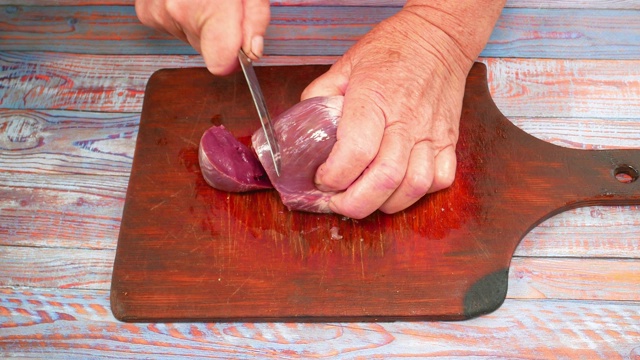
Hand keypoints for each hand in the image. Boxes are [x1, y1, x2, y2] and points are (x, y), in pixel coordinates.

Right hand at [135, 0, 269, 74]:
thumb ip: (255, 20)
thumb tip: (253, 51)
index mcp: (210, 10)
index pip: (219, 63)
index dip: (232, 58)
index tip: (239, 49)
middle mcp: (178, 12)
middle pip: (207, 50)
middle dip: (219, 33)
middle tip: (222, 5)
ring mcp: (158, 12)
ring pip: (189, 37)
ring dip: (199, 22)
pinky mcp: (146, 12)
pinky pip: (171, 28)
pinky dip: (180, 16)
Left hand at [302, 5, 497, 218]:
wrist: (438, 37)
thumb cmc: (391, 50)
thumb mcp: (345, 65)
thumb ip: (320, 97)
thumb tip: (303, 129)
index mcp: (374, 98)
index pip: (356, 151)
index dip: (334, 176)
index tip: (321, 179)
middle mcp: (406, 120)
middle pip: (385, 178)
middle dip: (355, 203)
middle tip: (337, 203)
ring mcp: (431, 133)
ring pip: (414, 186)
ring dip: (386, 203)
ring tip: (366, 198)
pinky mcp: (449, 141)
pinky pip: (440, 180)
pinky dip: (418, 193)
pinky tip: (399, 187)